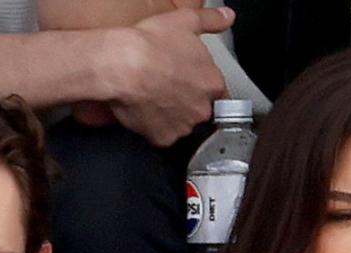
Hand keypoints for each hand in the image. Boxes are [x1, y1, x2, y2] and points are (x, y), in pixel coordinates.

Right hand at [107, 7, 232, 145]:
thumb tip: (227, 16)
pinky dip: (153, 127)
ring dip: (171, 115)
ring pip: (180, 123)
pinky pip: (161, 135)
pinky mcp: (162, 137)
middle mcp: (202, 108)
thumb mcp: (186, 20)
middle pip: (199, 108)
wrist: (123, 66)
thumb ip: (211, 20)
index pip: (215, 89)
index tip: (186, 77)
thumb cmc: (152, 44)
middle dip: (186, 100)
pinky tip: (144, 111)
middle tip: (166, 86)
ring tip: (153, 98)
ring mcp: (182, 126)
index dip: (199, 82)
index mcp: (212, 83)